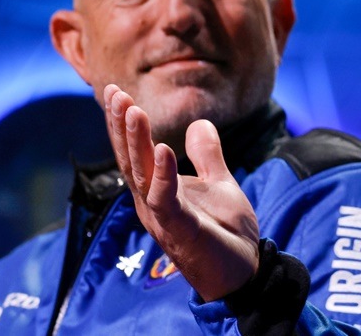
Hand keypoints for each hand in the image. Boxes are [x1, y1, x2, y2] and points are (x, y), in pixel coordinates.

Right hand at [103, 84, 259, 301]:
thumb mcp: (218, 184)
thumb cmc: (225, 233)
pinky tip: (163, 148)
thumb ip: (207, 156)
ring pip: (141, 175)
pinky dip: (162, 173)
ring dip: (136, 142)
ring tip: (132, 110)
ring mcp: (163, 217)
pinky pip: (165, 199)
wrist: (245, 270)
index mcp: (157, 191)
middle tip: (114, 92)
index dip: (124, 123)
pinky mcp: (179, 230)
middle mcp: (152, 203)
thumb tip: (200, 124)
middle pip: (130, 159)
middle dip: (121, 126)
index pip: (136, 152)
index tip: (115, 90)